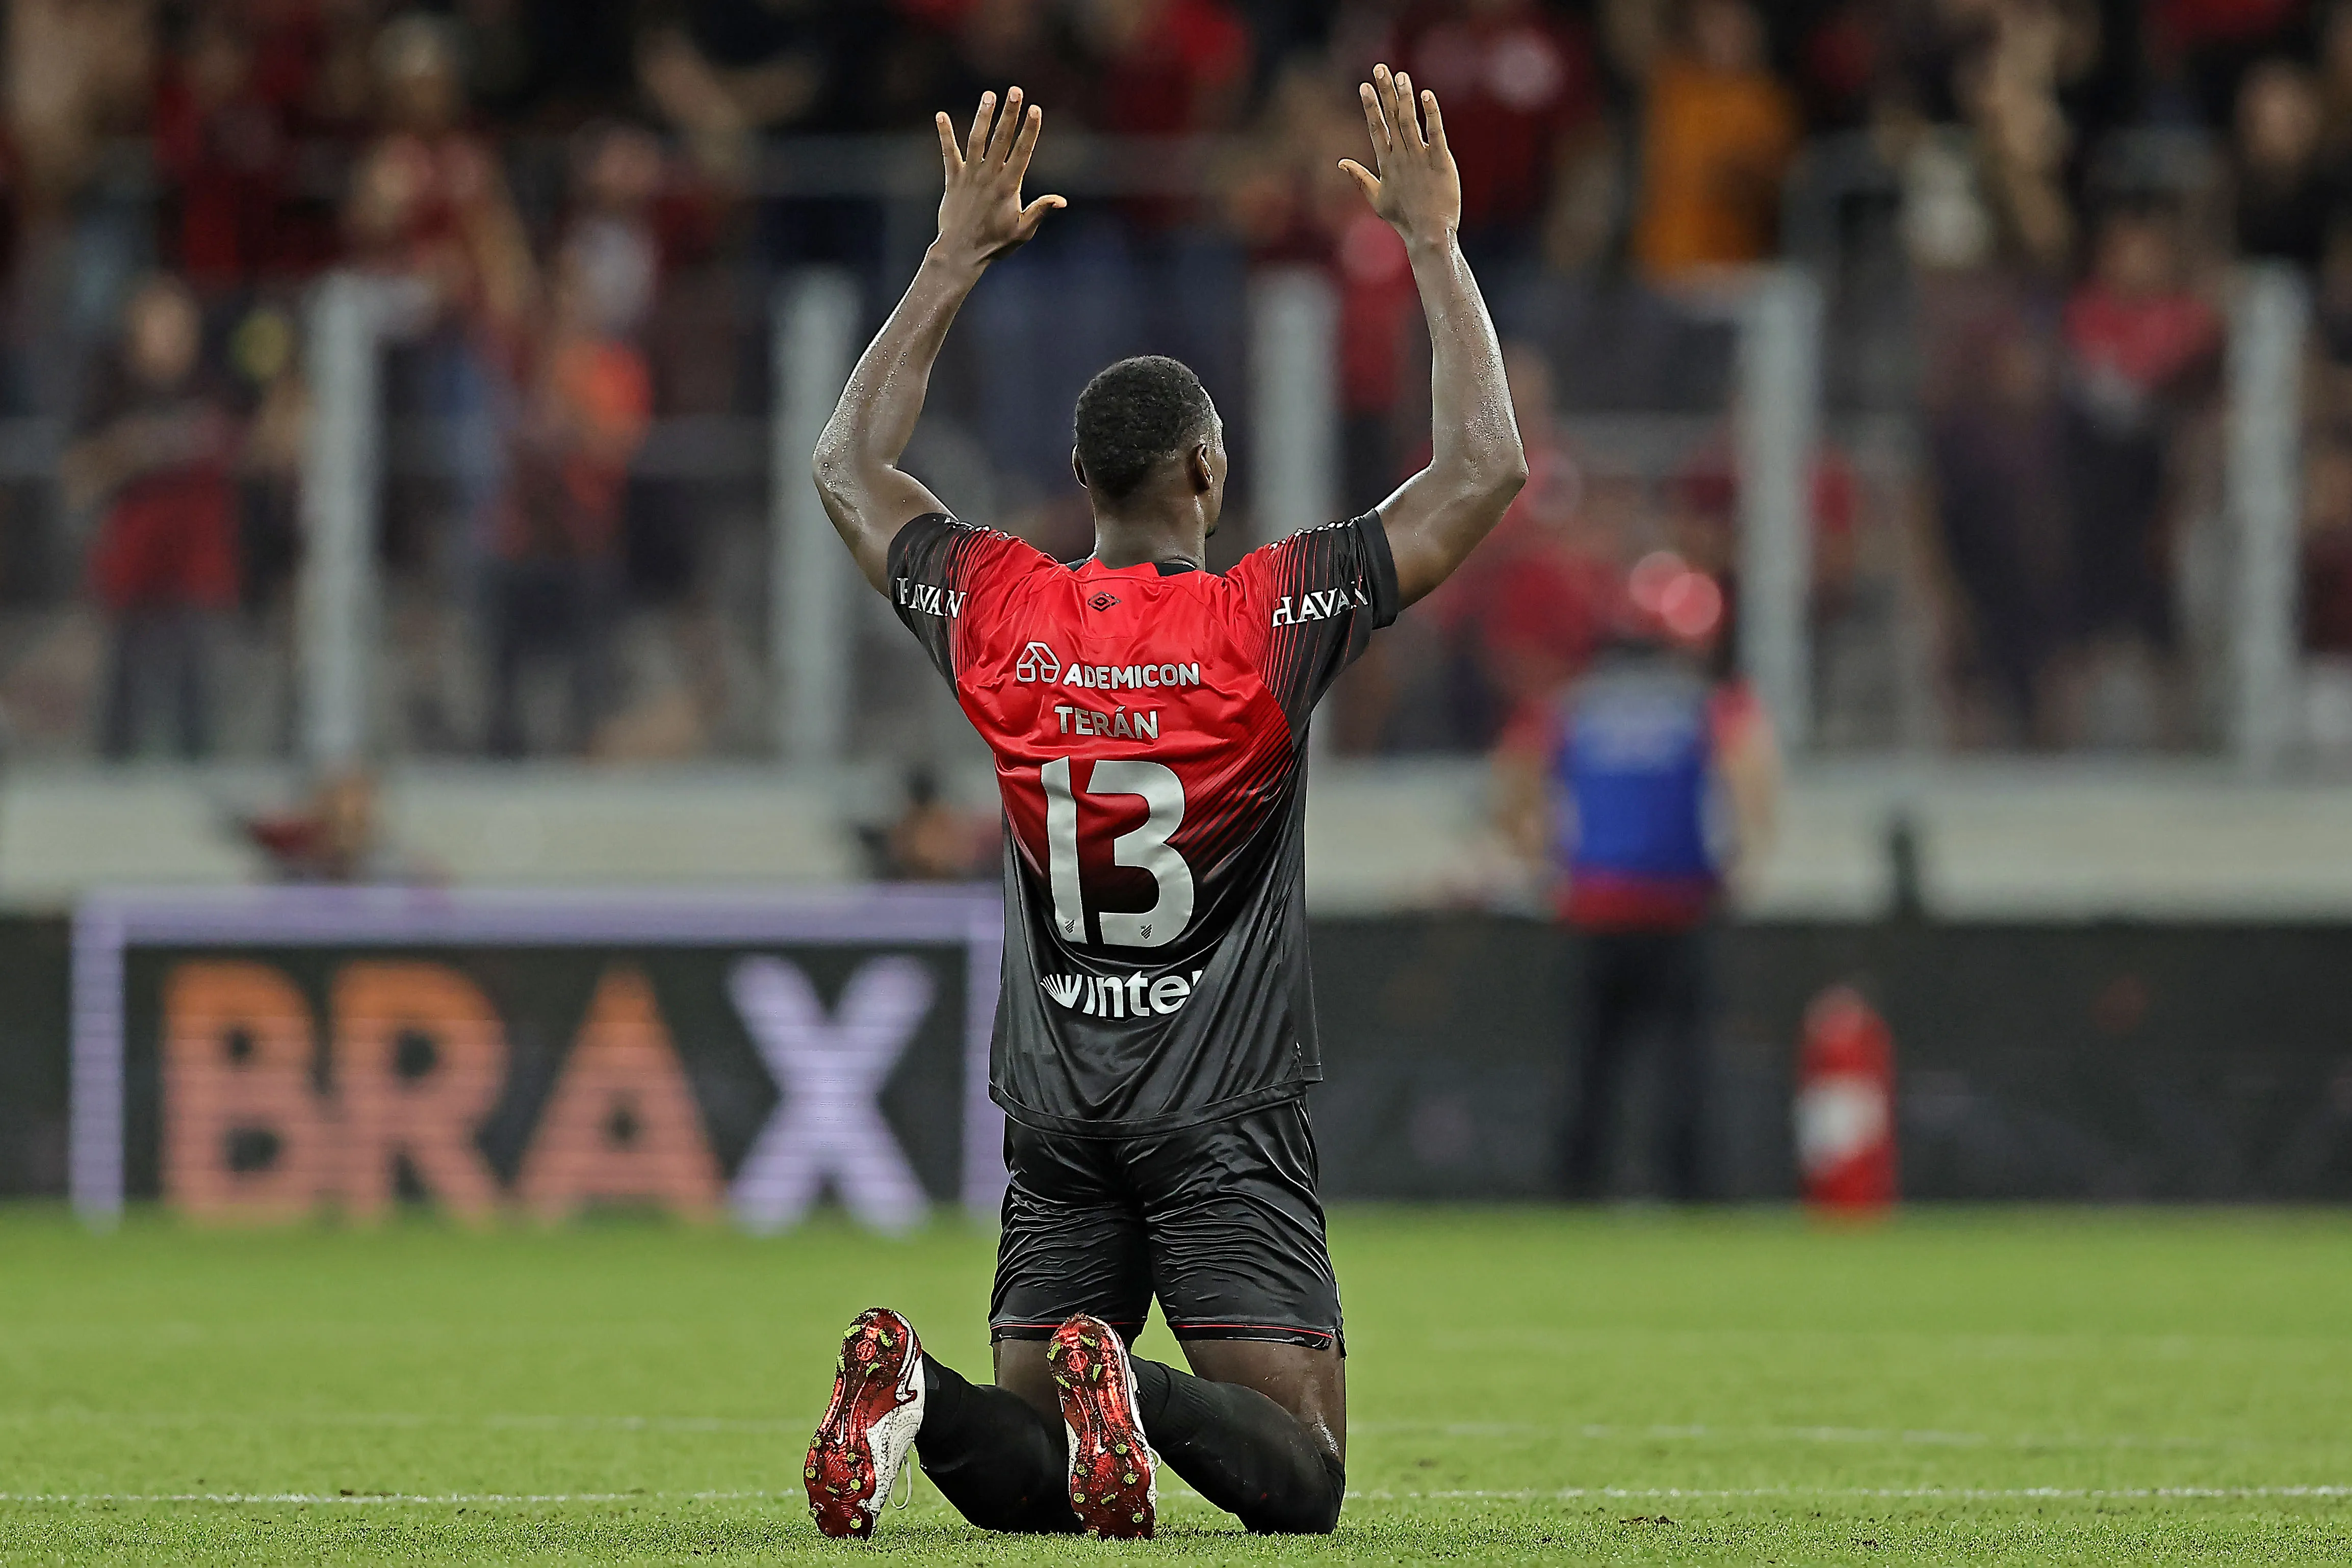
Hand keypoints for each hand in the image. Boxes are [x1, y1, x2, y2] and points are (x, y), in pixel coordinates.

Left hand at [932, 88, 1064, 270]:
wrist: (961, 252)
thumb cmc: (995, 244)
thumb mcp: (1023, 231)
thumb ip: (1039, 211)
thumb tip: (1061, 200)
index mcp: (1009, 186)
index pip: (1022, 152)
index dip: (1030, 129)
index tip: (1035, 109)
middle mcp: (990, 176)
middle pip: (1001, 139)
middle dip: (1010, 114)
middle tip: (1015, 91)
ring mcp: (970, 176)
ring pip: (977, 140)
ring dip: (984, 116)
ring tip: (989, 95)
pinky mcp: (954, 180)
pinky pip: (949, 154)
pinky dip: (945, 135)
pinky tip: (940, 116)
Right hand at [1339, 64, 1460, 249]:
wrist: (1428, 235)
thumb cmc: (1404, 219)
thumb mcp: (1377, 199)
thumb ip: (1360, 178)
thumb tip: (1341, 163)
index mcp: (1386, 164)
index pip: (1376, 129)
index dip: (1370, 107)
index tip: (1364, 86)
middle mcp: (1401, 157)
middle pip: (1391, 118)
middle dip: (1384, 93)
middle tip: (1380, 69)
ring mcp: (1420, 158)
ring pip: (1410, 122)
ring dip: (1404, 97)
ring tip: (1401, 76)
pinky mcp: (1441, 162)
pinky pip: (1435, 133)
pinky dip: (1431, 113)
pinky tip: (1426, 95)